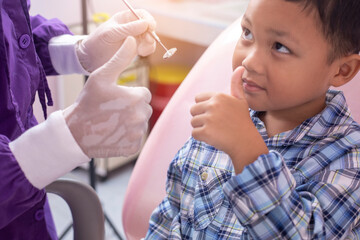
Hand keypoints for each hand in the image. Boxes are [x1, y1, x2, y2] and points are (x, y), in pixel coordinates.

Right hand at [64, 37, 151, 157]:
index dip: (129, 95)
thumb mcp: (101, 76)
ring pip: (140, 124)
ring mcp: (137, 134)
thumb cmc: (88, 102)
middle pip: (144, 109)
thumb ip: (119, 58)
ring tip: (112, 122)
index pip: (143, 94)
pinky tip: (114, 133)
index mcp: (137, 98)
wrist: (75, 133)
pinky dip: (128, 137)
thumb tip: (131, 39)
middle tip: (112, 111)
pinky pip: (136, 139)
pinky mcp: (133, 148)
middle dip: (132, 108)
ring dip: (131, 122)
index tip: (114, 99)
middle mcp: (141, 117)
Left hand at [76, 9, 155, 71]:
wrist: (91, 58)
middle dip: (150, 33)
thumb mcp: (111, 34)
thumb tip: (145, 24)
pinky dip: (148, 50)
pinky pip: (147, 48)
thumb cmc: (97, 42)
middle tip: (147, 41)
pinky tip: (141, 53)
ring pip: (149, 38)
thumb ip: (128, 29)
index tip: (150, 27)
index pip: (141, 15)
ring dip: (149, 43)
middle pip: (148, 27)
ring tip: (142, 50)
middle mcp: (132, 27)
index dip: (148, 19)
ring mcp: (135, 38)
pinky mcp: (136, 49)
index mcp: (125, 18)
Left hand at [190, 67, 267, 172]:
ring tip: (216, 131)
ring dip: (201, 128)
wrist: (246, 142)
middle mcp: (213, 105)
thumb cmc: (242, 121)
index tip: (215, 114)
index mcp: (218, 96)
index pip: (197, 99)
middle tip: (215, 124)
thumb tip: (239, 68)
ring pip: (193, 122)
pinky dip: (201, 137)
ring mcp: (208, 119)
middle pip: (193, 110)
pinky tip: (213, 138)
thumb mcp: (241, 101)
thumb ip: (236, 85)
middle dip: (200, 118)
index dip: (204, 107)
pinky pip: (194, 134)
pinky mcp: (205, 132)